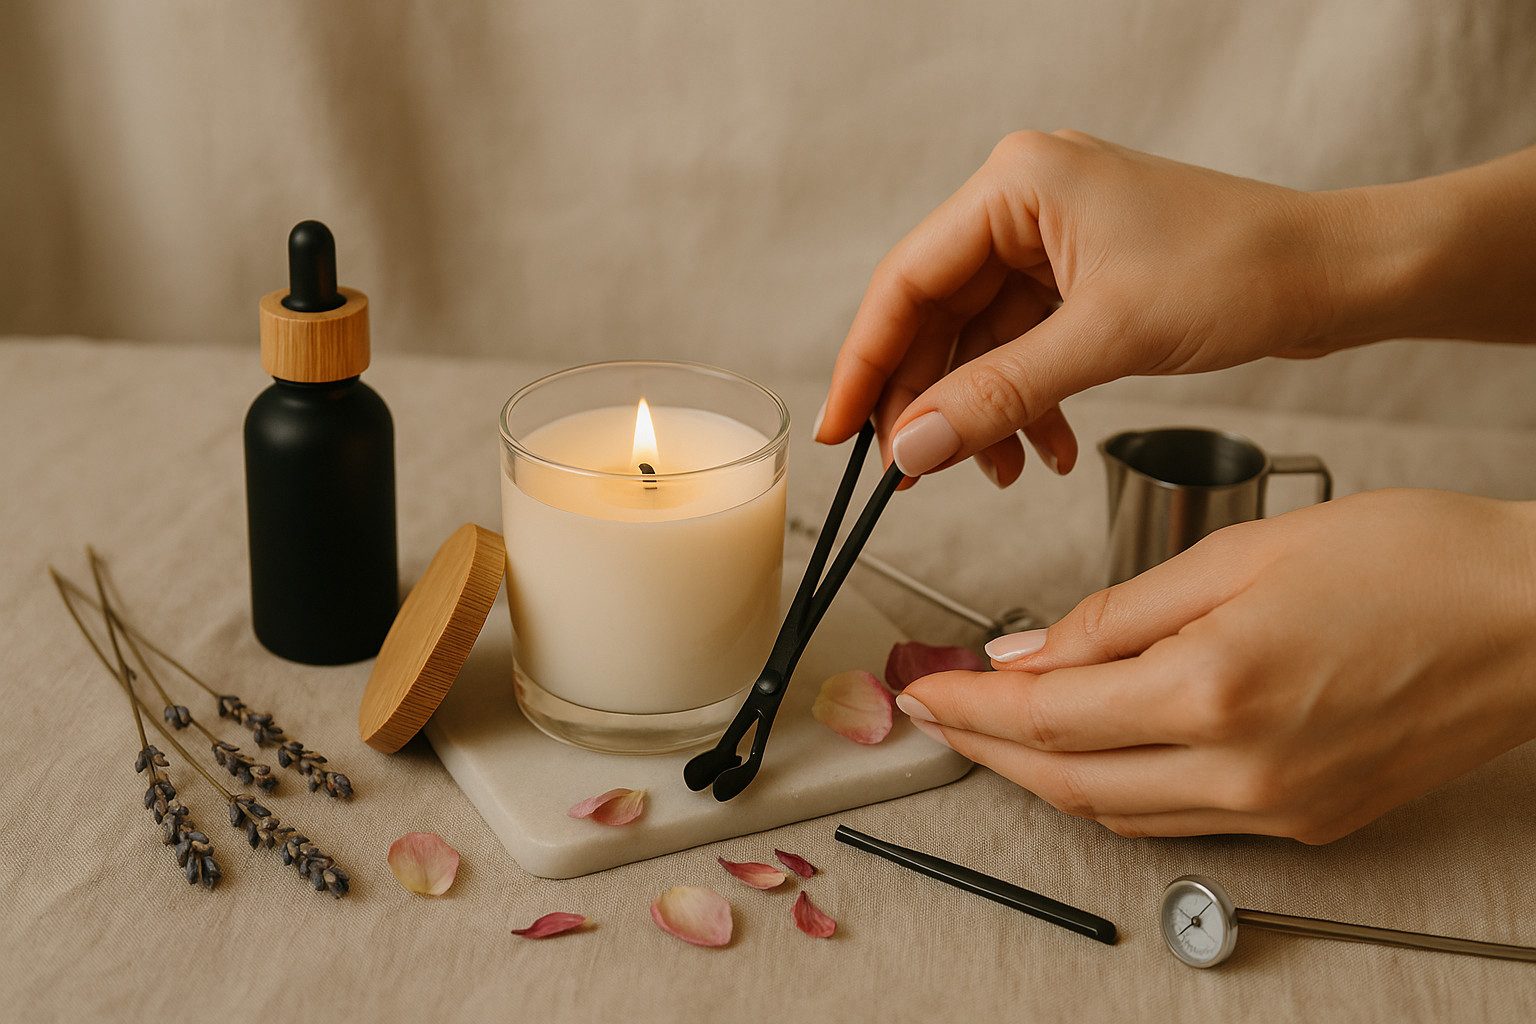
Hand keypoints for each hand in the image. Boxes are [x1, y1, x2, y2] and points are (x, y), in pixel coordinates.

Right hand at [817, 130, 1372, 484]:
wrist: (1336, 273)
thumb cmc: (1243, 271)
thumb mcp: (1105, 340)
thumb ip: (997, 395)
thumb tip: (910, 446)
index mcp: (1018, 183)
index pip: (907, 281)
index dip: (865, 362)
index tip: (838, 431)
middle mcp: (1024, 202)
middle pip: (936, 316)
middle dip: (929, 401)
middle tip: (912, 474)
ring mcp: (1052, 240)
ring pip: (979, 341)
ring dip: (982, 413)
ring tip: (997, 473)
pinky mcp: (1080, 277)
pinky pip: (1023, 348)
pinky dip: (1025, 403)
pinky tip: (1043, 449)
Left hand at [895, 490, 1535, 841]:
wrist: (1535, 617)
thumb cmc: (1412, 561)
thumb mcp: (1241, 555)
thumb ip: (1119, 615)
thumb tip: (1028, 653)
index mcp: (1215, 690)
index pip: (1044, 718)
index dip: (966, 707)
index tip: (923, 690)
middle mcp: (1243, 770)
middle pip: (1066, 781)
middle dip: (987, 751)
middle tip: (940, 714)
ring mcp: (1278, 808)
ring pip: (1117, 811)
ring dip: (1044, 773)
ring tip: (1001, 727)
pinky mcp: (1309, 820)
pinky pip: (1179, 818)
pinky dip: (1116, 786)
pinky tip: (1095, 745)